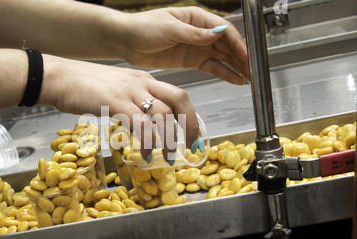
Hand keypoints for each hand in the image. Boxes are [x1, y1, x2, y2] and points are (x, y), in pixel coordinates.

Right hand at [39, 55, 200, 162]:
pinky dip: (147, 142)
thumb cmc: (84, 85)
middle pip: (179, 100)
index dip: (190, 116)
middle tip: (192, 146)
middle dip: (190, 124)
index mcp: (144, 79)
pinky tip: (146, 155)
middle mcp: (142, 83)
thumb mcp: (117, 89)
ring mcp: (129, 91)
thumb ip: (133, 101)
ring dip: (170, 139)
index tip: (193, 136)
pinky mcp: (114, 103)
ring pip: (162, 115)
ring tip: (169, 157)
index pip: (177, 95)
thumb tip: (144, 123)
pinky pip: (140, 125)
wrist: (60, 77)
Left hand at [118, 7, 248, 84]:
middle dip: (240, 57)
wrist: (126, 41)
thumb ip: (195, 34)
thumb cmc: (144, 27)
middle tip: (252, 70)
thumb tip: (217, 33)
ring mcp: (196, 47)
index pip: (224, 30)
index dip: (237, 44)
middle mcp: (200, 32)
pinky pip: (211, 67)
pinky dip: (223, 73)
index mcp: (197, 18)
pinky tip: (234, 79)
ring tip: (247, 78)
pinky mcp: (190, 61)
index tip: (246, 56)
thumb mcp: (170, 29)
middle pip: (226, 45)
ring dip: (235, 67)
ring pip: (221, 57)